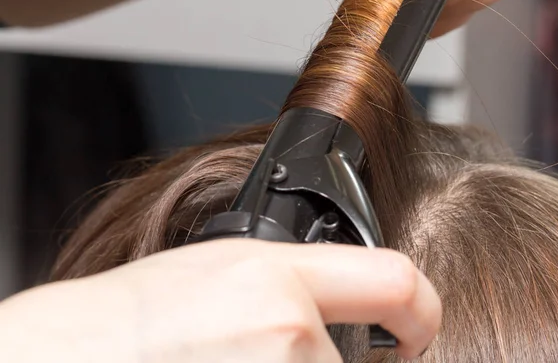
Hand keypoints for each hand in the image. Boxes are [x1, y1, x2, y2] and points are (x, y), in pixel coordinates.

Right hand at [23, 240, 438, 361]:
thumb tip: (331, 319)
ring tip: (227, 362)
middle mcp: (287, 339)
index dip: (418, 310)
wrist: (70, 360)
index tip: (411, 332)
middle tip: (270, 360)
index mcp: (275, 279)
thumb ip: (290, 287)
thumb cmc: (132, 320)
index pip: (397, 280)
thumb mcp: (221, 272)